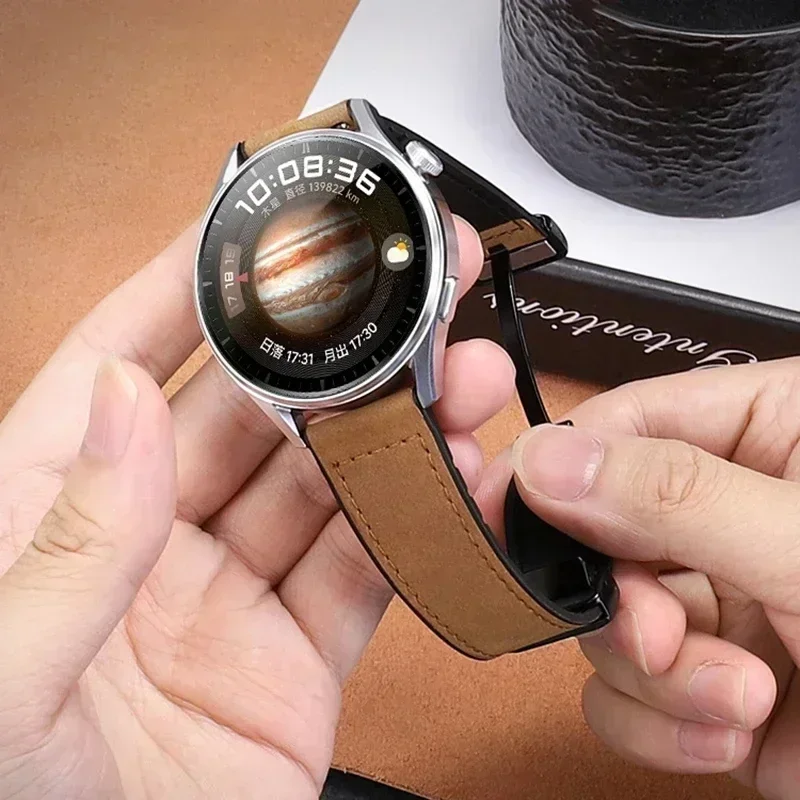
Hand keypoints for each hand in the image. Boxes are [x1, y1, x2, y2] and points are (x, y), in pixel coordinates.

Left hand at [0, 218, 513, 799]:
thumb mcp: (1, 676)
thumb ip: (71, 540)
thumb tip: (128, 402)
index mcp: (55, 516)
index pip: (120, 368)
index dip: (183, 290)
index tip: (247, 230)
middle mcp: (151, 542)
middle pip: (252, 415)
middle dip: (330, 352)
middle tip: (399, 297)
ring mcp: (230, 599)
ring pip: (324, 486)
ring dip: (392, 431)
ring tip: (456, 378)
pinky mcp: (296, 661)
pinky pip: (364, 574)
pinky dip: (414, 526)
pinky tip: (455, 481)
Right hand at [505, 359, 799, 798]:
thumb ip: (679, 500)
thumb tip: (549, 461)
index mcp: (775, 435)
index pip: (627, 423)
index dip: (557, 468)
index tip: (501, 516)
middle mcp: (738, 513)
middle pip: (602, 530)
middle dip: (625, 599)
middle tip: (659, 635)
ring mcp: (724, 601)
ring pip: (608, 618)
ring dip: (653, 674)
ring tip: (740, 702)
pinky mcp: (713, 682)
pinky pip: (626, 692)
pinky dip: (658, 725)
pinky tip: (728, 735)